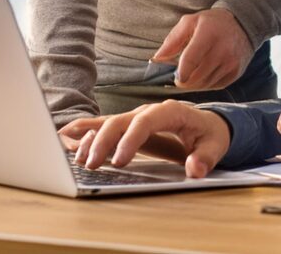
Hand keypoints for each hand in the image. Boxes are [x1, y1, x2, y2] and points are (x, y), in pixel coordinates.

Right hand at [58, 101, 230, 176]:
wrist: (207, 126)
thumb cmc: (209, 135)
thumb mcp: (215, 147)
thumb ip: (205, 158)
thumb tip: (194, 169)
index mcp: (171, 111)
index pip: (147, 121)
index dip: (131, 139)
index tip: (120, 161)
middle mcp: (149, 111)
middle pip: (121, 121)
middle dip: (104, 142)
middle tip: (91, 165)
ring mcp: (136, 117)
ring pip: (109, 123)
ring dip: (91, 139)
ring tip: (75, 156)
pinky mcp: (128, 126)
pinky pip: (105, 126)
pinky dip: (85, 130)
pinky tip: (66, 136)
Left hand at [152, 8, 253, 90]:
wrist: (242, 24)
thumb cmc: (211, 23)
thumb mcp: (189, 22)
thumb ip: (172, 41)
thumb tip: (157, 59)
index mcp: (208, 35)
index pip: (190, 60)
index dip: (179, 73)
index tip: (175, 76)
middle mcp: (222, 50)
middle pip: (196, 77)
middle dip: (184, 80)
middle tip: (180, 76)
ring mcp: (230, 63)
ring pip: (204, 84)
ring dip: (194, 83)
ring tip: (192, 73)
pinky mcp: (236, 73)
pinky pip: (215, 86)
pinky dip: (206, 84)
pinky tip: (204, 74)